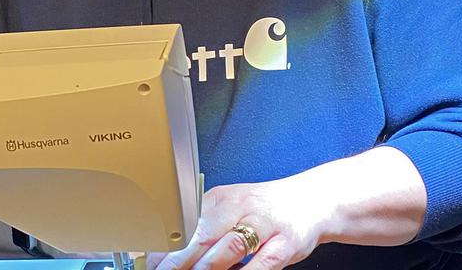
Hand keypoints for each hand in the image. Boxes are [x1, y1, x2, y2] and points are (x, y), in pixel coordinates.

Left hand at [146, 178, 327, 269]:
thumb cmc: (264, 209)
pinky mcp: (286, 244)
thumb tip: (168, 250)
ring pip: (230, 246)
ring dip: (207, 266)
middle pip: (203, 234)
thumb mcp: (230, 209)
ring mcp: (264, 225)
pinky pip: (262, 263)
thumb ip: (204, 227)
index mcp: (221, 198)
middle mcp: (240, 207)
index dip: (166, 244)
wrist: (312, 201)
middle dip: (178, 259)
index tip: (149, 260)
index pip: (186, 221)